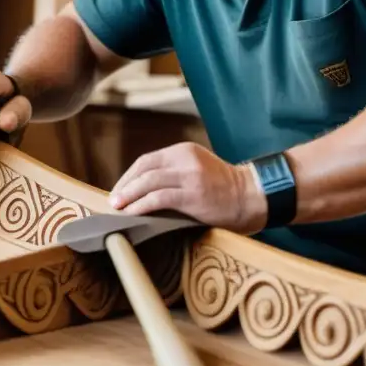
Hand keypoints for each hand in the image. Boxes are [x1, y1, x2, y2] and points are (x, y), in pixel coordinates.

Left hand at [108, 142, 266, 233]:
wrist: (252, 196)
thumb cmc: (224, 189)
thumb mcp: (198, 169)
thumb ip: (175, 173)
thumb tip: (143, 189)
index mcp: (184, 150)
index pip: (147, 161)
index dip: (129, 176)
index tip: (120, 190)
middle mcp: (185, 158)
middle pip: (144, 169)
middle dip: (125, 186)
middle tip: (114, 201)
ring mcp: (189, 175)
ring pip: (148, 182)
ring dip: (129, 196)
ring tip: (118, 208)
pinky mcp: (193, 194)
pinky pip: (159, 198)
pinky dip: (141, 206)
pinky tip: (133, 214)